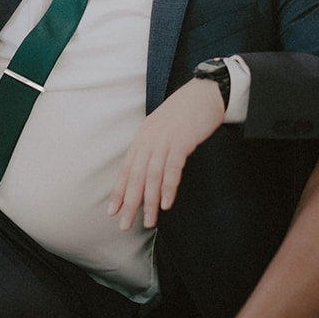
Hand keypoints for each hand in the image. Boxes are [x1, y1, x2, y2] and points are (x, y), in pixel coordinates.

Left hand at [107, 77, 226, 230]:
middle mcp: (149, 139)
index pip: (127, 169)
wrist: (205, 92)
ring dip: (150, 201)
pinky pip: (172, 168)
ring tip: (149, 221)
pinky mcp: (181, 140)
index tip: (113, 212)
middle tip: (125, 225)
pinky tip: (166, 203)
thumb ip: (153, 147)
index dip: (119, 192)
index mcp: (142, 137)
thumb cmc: (185, 112)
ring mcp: (164, 139)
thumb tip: (147, 170)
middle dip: (130, 203)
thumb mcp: (162, 128)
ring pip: (152, 176)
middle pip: (136, 176)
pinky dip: (168, 187)